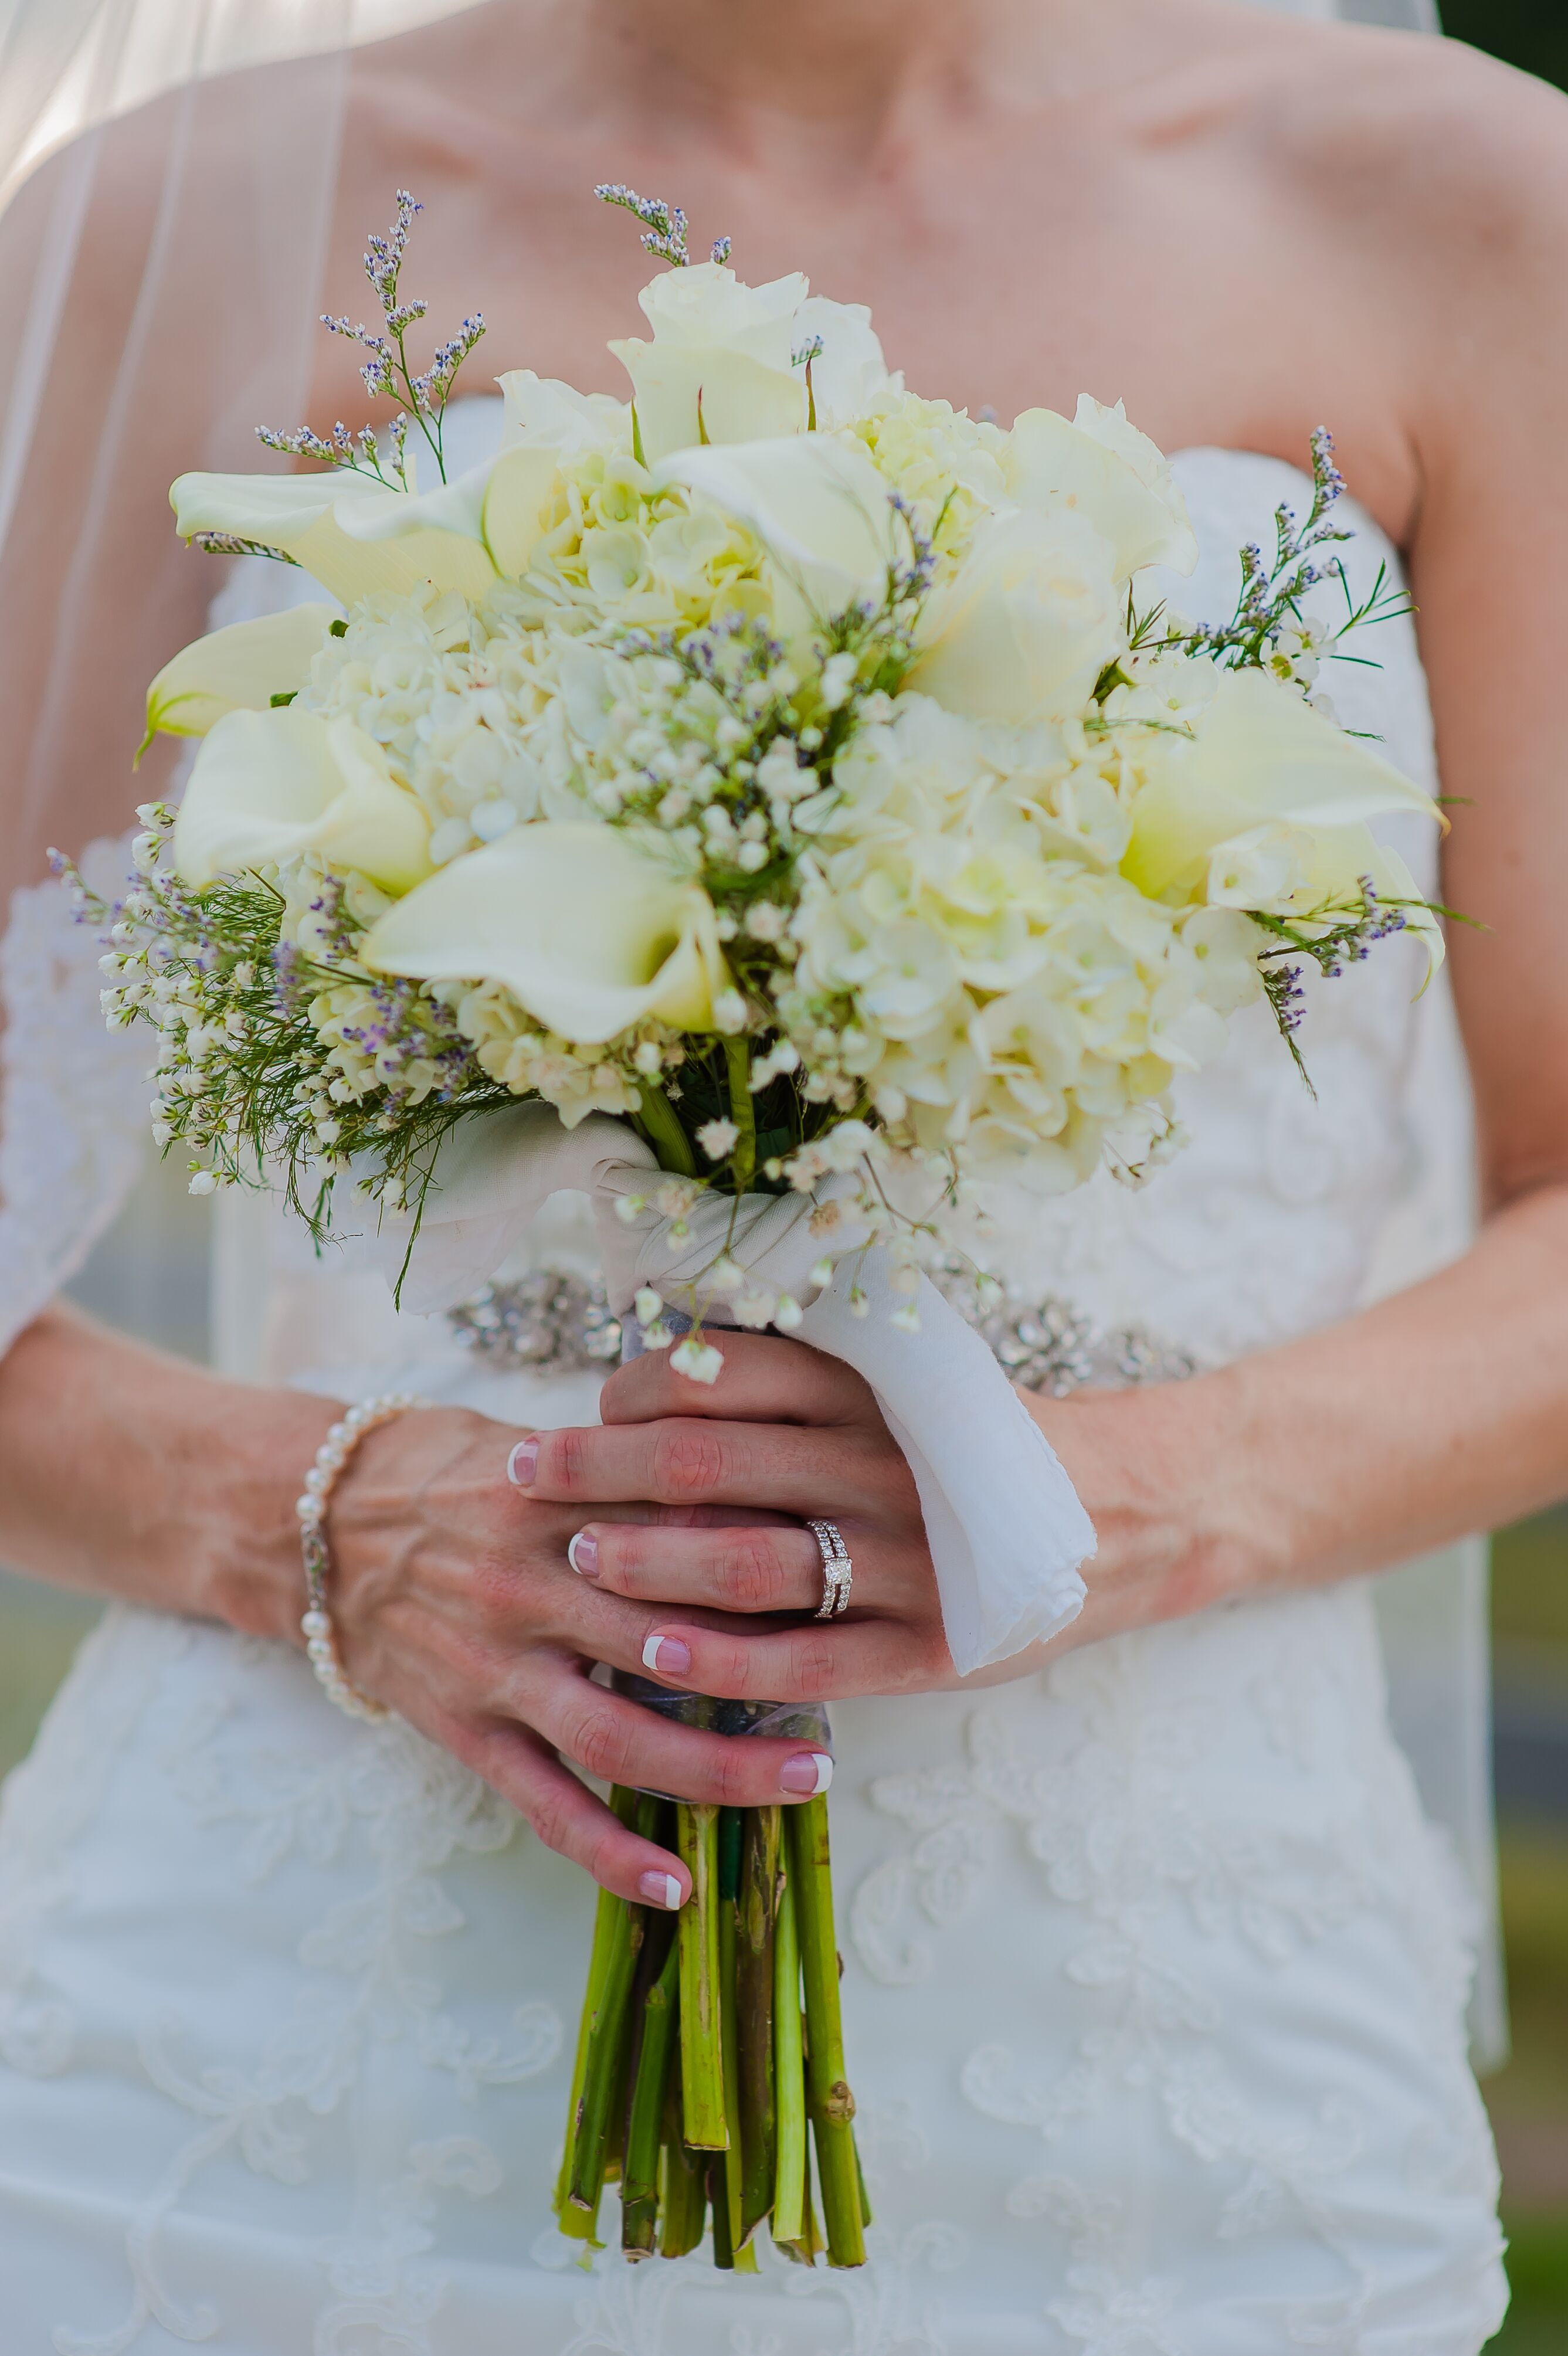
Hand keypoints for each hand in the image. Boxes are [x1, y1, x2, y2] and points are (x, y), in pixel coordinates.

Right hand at [314, 1400, 842, 1905]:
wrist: (316, 1520)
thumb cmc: (454, 1470)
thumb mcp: (547, 1443)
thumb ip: (639, 1464)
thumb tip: (761, 1467)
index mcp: (562, 1500)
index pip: (683, 1525)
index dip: (769, 1548)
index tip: (847, 1565)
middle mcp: (533, 1585)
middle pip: (672, 1635)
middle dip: (772, 1666)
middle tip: (860, 1683)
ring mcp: (497, 1665)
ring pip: (623, 1734)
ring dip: (718, 1768)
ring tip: (804, 1785)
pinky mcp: (465, 1728)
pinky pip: (544, 1804)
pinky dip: (608, 1851)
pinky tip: (673, 1887)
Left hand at [515, 1333, 954, 1702]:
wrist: (1111, 1513)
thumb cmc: (969, 1447)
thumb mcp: (901, 1383)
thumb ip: (798, 1380)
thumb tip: (663, 1369)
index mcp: (866, 1389)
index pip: (716, 1375)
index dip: (629, 1392)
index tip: (585, 1410)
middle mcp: (877, 1466)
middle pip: (704, 1464)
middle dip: (596, 1470)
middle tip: (524, 1475)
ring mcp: (903, 1562)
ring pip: (742, 1565)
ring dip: (641, 1565)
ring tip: (574, 1560)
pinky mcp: (925, 1648)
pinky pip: (801, 1661)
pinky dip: (718, 1662)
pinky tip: (651, 1656)